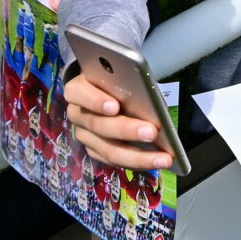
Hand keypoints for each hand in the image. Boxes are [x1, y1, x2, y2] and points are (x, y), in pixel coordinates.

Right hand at [62, 72, 178, 170]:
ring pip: (108, 150)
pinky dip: (138, 162)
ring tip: (162, 158)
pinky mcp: (95, 151)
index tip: (115, 107)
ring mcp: (85, 136)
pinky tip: (157, 161)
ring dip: (138, 156)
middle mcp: (77, 114)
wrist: (106, 93)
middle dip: (126, 130)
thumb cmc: (116, 81)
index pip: (78, 93)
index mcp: (78, 89)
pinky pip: (116, 161)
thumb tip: (147, 101)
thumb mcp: (120, 77)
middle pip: (98, 125)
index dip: (95, 100)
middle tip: (152, 132)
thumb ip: (127, 85)